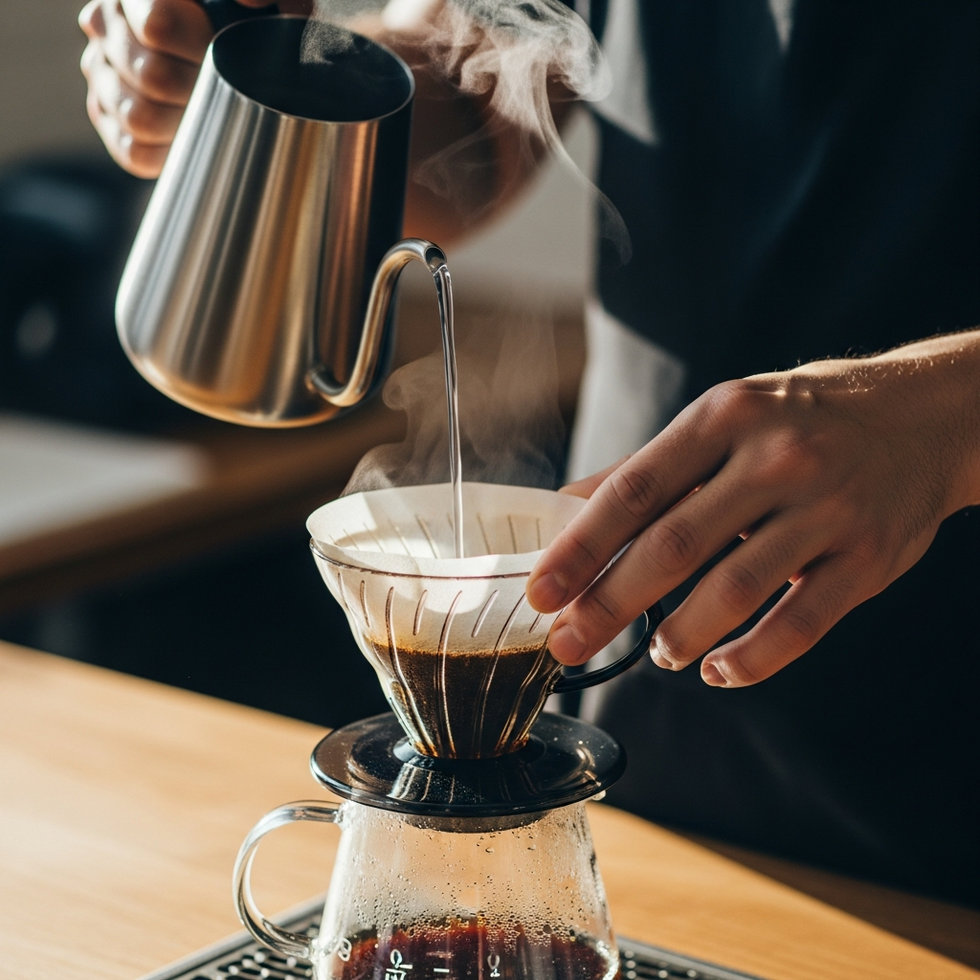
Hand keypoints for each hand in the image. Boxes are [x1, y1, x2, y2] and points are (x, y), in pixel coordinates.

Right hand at [79, 0, 302, 177]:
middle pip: (152, 77)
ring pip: (139, 117)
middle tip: (225, 87)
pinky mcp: (105, 116)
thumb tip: (252, 2)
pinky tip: (190, 134)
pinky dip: (170, 151)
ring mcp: (100, 71)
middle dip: (200, 89)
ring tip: (209, 109)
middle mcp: (105, 22)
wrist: (240, 62)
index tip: (226, 47)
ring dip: (186, 123)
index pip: (160, 25)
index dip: (202, 47)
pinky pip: (134, 151)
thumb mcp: (264, 1)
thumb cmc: (249, 24)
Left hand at [527, 331, 979, 686]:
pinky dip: (753, 658)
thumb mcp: (721, 419)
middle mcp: (774, 459)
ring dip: (681, 633)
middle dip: (609, 604)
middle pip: (673, 546)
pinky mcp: (867, 558)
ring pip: (736, 589)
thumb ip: (646, 468)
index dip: (581, 548)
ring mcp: (826, 510)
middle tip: (567, 645)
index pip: (634, 491)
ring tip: (656, 652)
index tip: (541, 592)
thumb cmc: (797, 420)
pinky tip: (718, 670)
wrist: (921, 415)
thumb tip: (565, 508)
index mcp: (723, 418)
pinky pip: (802, 623)